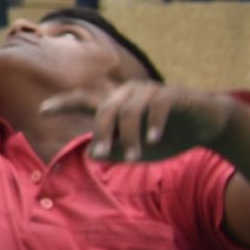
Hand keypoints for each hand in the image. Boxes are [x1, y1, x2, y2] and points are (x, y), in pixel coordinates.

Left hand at [39, 80, 235, 164]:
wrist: (208, 125)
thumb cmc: (168, 137)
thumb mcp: (139, 151)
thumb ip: (115, 152)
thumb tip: (90, 154)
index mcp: (117, 104)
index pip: (85, 100)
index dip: (64, 103)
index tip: (42, 110)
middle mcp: (129, 93)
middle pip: (105, 109)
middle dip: (102, 133)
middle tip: (101, 154)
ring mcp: (152, 91)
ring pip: (130, 110)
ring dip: (130, 136)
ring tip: (135, 157)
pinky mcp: (174, 94)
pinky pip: (158, 106)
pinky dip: (154, 123)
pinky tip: (155, 140)